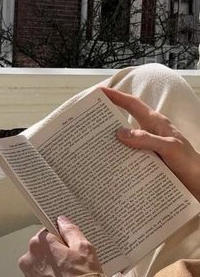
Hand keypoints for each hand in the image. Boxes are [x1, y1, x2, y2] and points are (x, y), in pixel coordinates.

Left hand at [18, 216, 101, 276]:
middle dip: (54, 255)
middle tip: (73, 264)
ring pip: (40, 270)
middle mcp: (27, 261)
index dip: (61, 238)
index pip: (47, 233)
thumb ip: (70, 230)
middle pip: (41, 252)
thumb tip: (61, 220)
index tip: (71, 246)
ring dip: (51, 272)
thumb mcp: (84, 248)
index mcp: (39, 244)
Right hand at [102, 87, 199, 201]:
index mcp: (156, 123)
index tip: (99, 92)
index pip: (133, 105)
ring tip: (93, 146)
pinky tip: (108, 166)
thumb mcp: (169, 148)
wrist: (198, 183)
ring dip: (110, 142)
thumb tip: (120, 133)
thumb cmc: (189, 163)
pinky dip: (118, 158)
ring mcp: (147, 148)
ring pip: (125, 140)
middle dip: (107, 119)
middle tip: (88, 122)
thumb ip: (147, 139)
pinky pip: (128, 156)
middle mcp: (149, 133)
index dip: (116, 96)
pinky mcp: (147, 162)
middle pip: (125, 121)